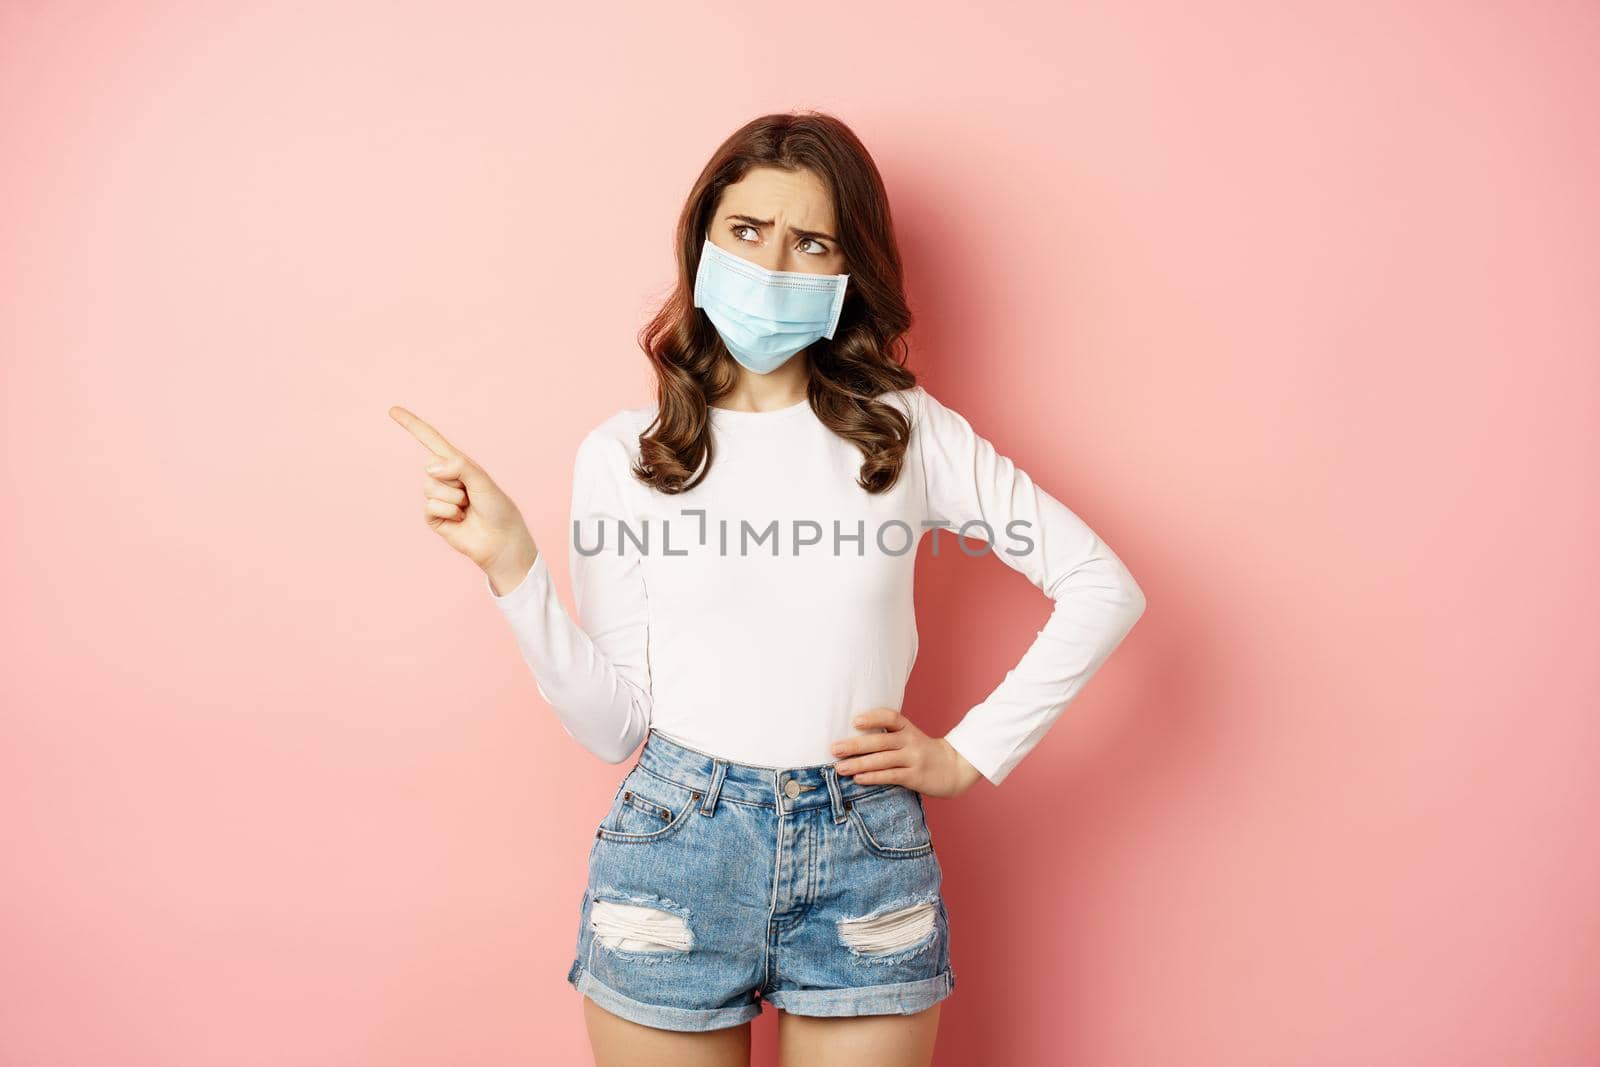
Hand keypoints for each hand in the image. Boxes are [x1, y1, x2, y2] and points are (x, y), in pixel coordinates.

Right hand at [388, 405, 538, 587]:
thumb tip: (430, 467)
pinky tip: (460, 519)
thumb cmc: (497, 508)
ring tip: (467, 508)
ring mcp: (437, 497)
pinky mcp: (433, 516)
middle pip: (431, 466)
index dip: (413, 425)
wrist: (500, 540)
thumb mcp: (481, 480)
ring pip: (431, 487)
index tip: (393, 410)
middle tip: (471, 494)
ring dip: (454, 498)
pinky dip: (448, 512)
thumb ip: (458, 466)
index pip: (431, 440)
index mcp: (458, 463)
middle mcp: (445, 477)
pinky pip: (431, 506)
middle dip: (454, 479)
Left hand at [830, 707, 985, 798]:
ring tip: (839, 768)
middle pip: (880, 741)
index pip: (890, 717)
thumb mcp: (909, 737)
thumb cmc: (922, 752)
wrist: (954, 768)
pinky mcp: (915, 777)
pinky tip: (858, 779)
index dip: (872, 718)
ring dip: (859, 764)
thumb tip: (851, 738)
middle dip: (855, 745)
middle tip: (834, 748)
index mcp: (907, 728)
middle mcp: (910, 741)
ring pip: (882, 760)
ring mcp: (913, 759)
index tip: (854, 721)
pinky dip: (873, 777)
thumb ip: (887, 735)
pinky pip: (891, 776)